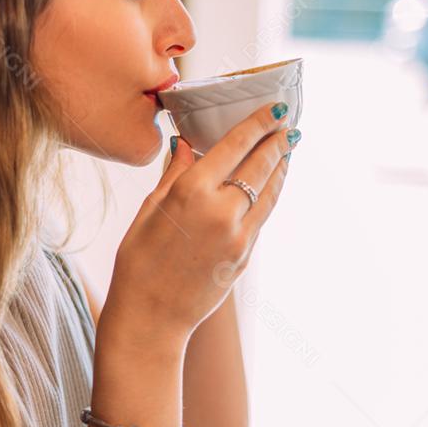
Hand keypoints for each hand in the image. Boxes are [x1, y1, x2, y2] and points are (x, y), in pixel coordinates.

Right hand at [99, 103, 297, 348]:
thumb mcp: (148, 210)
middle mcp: (221, 210)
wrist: (150, 316)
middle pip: (260, 165)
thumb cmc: (138, 262)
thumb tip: (186, 143)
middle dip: (278, 142)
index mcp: (191, 192)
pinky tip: (271, 184)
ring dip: (282, 168)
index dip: (259, 124)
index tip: (274, 110)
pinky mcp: (245, 256)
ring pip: (269, 192)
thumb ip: (174, 174)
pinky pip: (262, 217)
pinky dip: (270, 195)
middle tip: (290, 127)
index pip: (235, 146)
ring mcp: (238, 236)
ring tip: (288, 150)